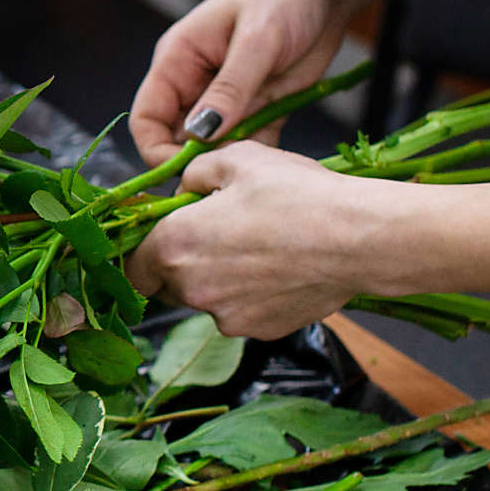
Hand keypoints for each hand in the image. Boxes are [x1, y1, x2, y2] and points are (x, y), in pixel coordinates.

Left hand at [126, 142, 398, 339]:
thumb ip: (194, 174)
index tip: (160, 237)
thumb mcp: (237, 159)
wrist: (358, 238)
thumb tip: (184, 191)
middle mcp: (192, 289)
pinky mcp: (260, 331)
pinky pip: (241, 312)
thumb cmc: (296, 193)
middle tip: (214, 235)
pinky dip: (250, 295)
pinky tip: (279, 268)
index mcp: (175, 245)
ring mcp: (227, 317)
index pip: (131, 266)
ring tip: (257, 248)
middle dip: (180, 264)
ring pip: (206, 299)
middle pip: (166, 285)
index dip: (141, 252)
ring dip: (217, 280)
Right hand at [129, 0, 345, 167]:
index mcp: (177, 60)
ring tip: (258, 167)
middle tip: (231, 176)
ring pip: (213, 147)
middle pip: (177, 140)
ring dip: (232, 161)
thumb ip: (229, 89)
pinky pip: (248, 144)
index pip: (146, 119)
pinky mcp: (257, 107)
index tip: (187, 173)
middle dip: (198, 162)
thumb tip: (198, 135)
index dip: (157, 151)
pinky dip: (259, 156)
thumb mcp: (257, 41)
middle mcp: (194, 83)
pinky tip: (277, 160)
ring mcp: (226, 98)